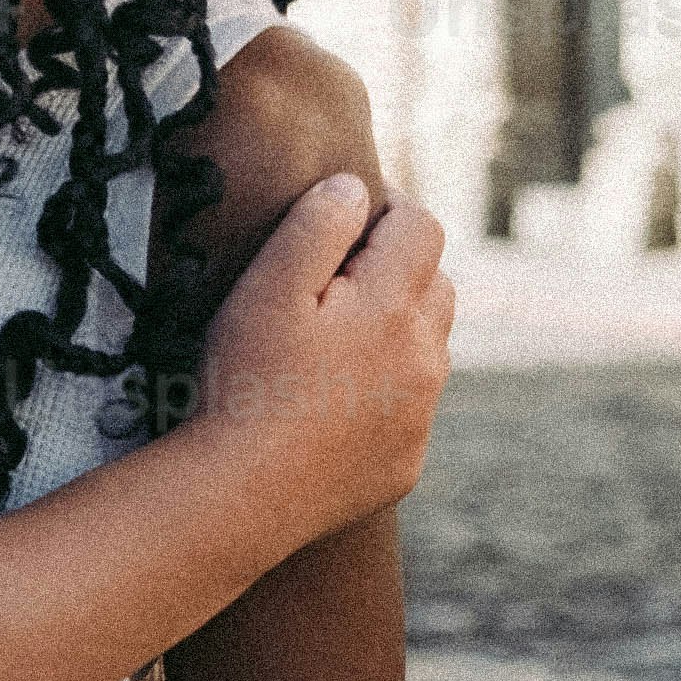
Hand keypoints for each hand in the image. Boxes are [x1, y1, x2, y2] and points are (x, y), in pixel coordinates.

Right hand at [190, 174, 452, 532]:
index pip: (422, 227)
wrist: (243, 493)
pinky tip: (332, 404)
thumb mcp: (268, 287)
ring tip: (335, 341)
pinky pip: (411, 409)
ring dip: (397, 331)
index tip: (353, 214)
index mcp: (395, 304)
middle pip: (437, 285)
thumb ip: (317, 225)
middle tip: (340, 279)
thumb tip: (356, 187)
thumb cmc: (247, 382)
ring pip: (429, 348)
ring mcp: (420, 414)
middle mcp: (424, 357)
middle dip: (400, 269)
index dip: (390, 207)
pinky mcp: (406, 460)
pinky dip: (386, 393)